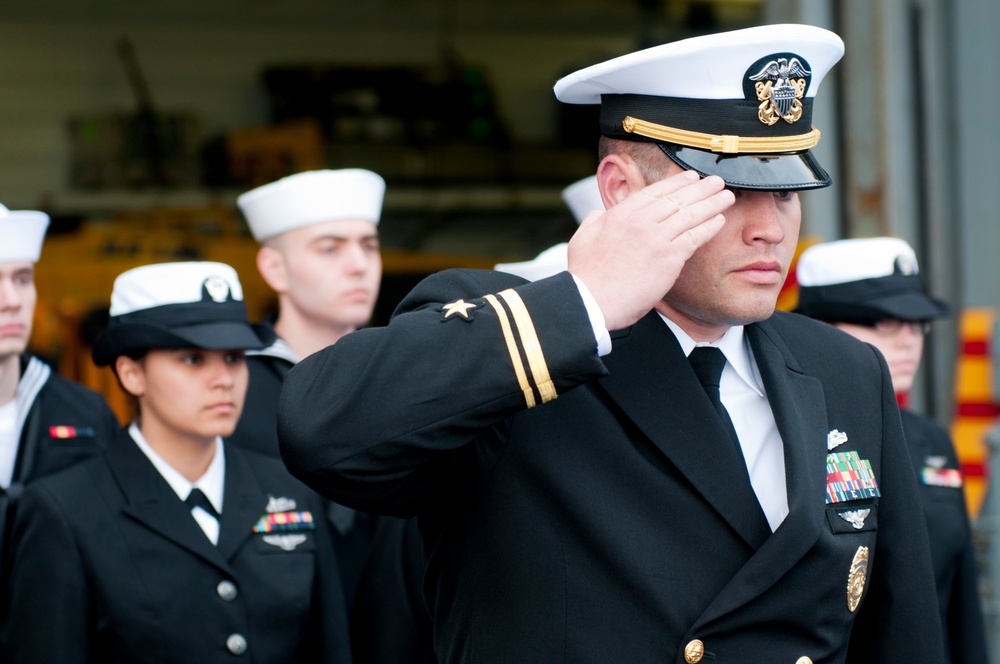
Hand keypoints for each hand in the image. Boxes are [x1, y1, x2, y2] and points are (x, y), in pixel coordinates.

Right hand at [567, 171, 733, 330]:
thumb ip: (594, 220)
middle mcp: (641, 221)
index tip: (691, 177)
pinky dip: (709, 227)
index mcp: (620, 214)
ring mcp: (657, 238)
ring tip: (726, 196)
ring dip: (712, 203)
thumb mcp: (583, 238)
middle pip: (678, 199)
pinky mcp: (669, 258)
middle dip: (701, 188)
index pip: (655, 192)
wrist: (591, 301)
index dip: (677, 183)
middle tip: (716, 181)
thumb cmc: (585, 276)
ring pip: (690, 214)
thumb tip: (599, 213)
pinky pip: (695, 237)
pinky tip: (719, 220)